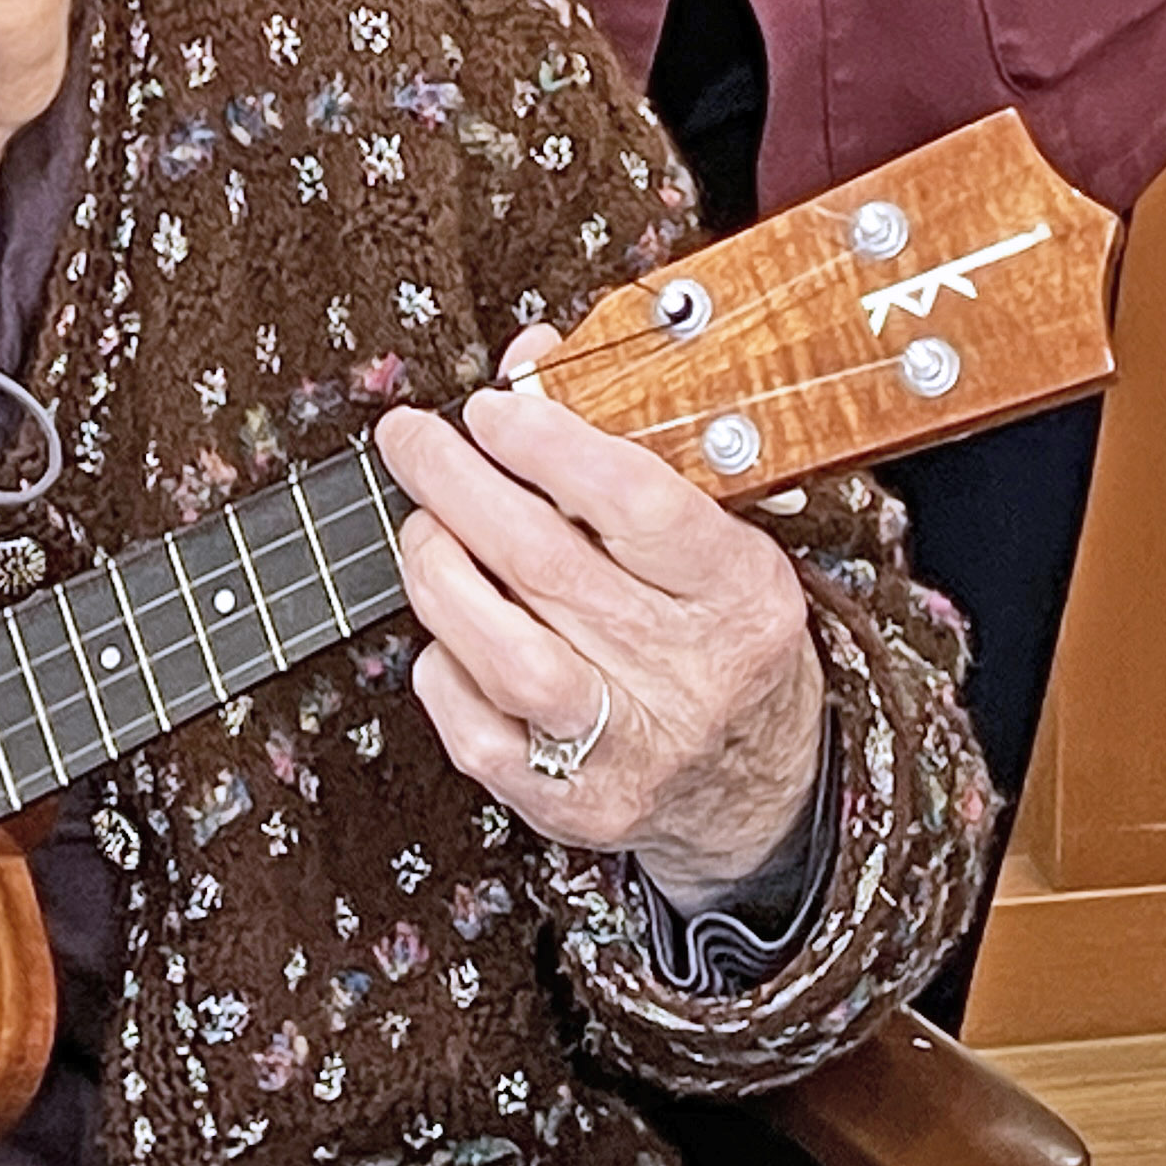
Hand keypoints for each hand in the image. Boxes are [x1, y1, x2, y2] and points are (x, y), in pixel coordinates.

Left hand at [376, 328, 827, 903]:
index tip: (490, 408)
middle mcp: (690, 674)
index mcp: (741, 593)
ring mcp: (629, 748)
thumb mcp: (713, 534)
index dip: (548, 444)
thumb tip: (529, 361)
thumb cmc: (718, 634)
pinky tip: (446, 630)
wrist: (752, 784)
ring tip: (422, 530)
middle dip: (457, 485)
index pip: (637, 502)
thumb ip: (624, 443)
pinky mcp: (572, 803)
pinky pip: (475, 728)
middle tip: (412, 441)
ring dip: (440, 573)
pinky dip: (441, 666)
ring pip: (505, 652)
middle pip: (548, 565)